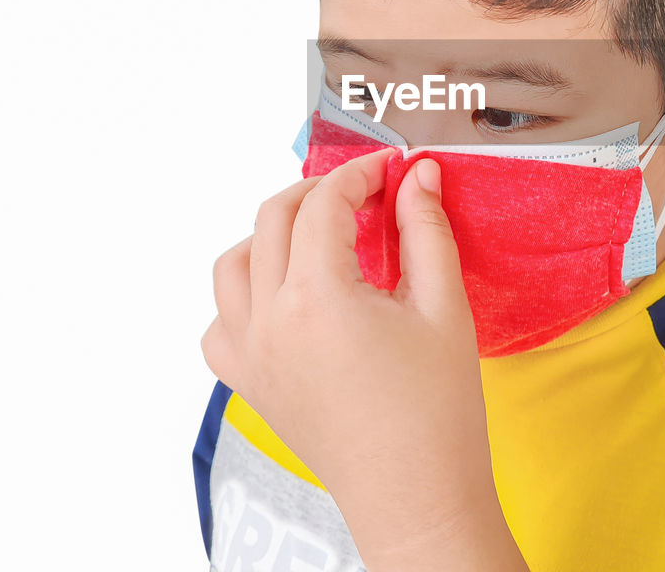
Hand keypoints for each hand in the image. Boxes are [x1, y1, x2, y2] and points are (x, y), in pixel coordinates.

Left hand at [200, 148, 529, 571]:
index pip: (324, 205)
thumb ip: (426, 229)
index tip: (391, 168)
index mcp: (317, 298)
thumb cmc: (437, 413)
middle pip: (273, 219)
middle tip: (364, 192)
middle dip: (319, 192)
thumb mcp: (444, 307)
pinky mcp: (250, 385)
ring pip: (232, 264)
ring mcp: (251, 356)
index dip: (360, 173)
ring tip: (318, 236)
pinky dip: (240, 297)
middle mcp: (269, 321)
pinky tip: (282, 297)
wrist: (417, 496)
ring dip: (271, 235)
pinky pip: (219, 324)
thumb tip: (419, 176)